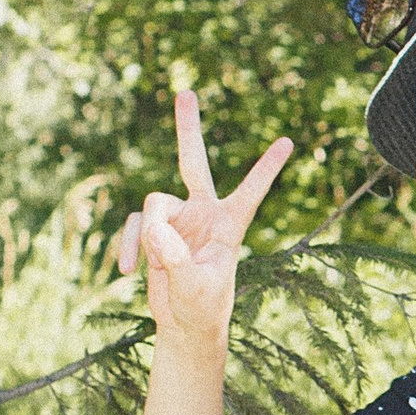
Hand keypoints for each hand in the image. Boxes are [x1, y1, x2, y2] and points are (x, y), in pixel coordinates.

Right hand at [115, 86, 293, 350]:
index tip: (288, 142)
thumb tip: (154, 227)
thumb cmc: (202, 306)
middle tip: (186, 91)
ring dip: (149, 235)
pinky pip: (134, 225)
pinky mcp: (154, 230)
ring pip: (153, 204)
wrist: (184, 323)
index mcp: (229, 224)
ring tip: (154, 266)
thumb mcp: (194, 286)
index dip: (266, 168)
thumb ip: (176, 257)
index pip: (251, 191)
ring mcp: (176, 218)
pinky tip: (126, 271)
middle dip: (187, 128)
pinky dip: (128, 245)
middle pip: (193, 162)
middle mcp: (203, 212)